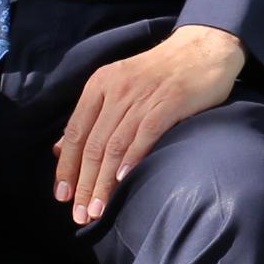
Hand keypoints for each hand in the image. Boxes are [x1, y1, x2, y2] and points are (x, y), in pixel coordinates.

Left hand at [53, 25, 244, 226]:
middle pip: (93, 144)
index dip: (67, 167)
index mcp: (100, 85)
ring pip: (115, 145)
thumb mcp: (117, 86)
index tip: (62, 196)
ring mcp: (142, 96)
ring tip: (98, 209)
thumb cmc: (158, 73)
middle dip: (84, 183)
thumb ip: (91, 117)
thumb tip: (61, 149)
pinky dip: (132, 158)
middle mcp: (117, 90)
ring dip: (104, 182)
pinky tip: (124, 180)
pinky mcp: (169, 102)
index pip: (76, 132)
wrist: (202, 49)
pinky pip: (145, 133)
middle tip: (80, 214)